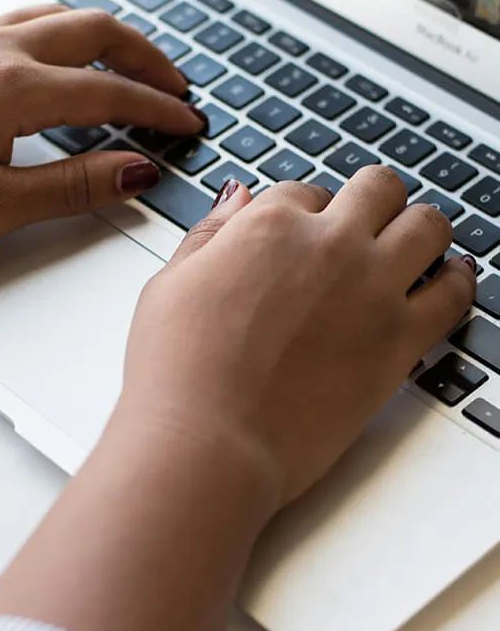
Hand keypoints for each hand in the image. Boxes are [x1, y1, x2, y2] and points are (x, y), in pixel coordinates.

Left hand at [0, 5, 203, 247]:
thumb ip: (73, 186)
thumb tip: (134, 172)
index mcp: (13, 89)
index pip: (110, 92)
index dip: (158, 110)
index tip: (188, 124)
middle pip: (95, 32)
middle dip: (145, 58)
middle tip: (175, 86)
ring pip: (58, 16)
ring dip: (105, 37)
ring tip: (130, 65)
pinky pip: (23, 19)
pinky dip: (62, 31)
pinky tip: (62, 57)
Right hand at [118, 168, 476, 505]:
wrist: (207, 442)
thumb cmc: (176, 372)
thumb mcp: (171, 284)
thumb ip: (210, 234)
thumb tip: (237, 198)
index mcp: (269, 226)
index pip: (306, 191)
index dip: (306, 211)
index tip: (304, 233)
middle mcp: (329, 246)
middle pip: (377, 188)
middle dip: (371, 200)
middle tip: (367, 220)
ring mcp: (371, 291)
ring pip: (429, 225)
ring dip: (420, 227)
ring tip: (414, 242)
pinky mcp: (399, 342)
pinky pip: (455, 293)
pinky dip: (459, 280)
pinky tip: (451, 279)